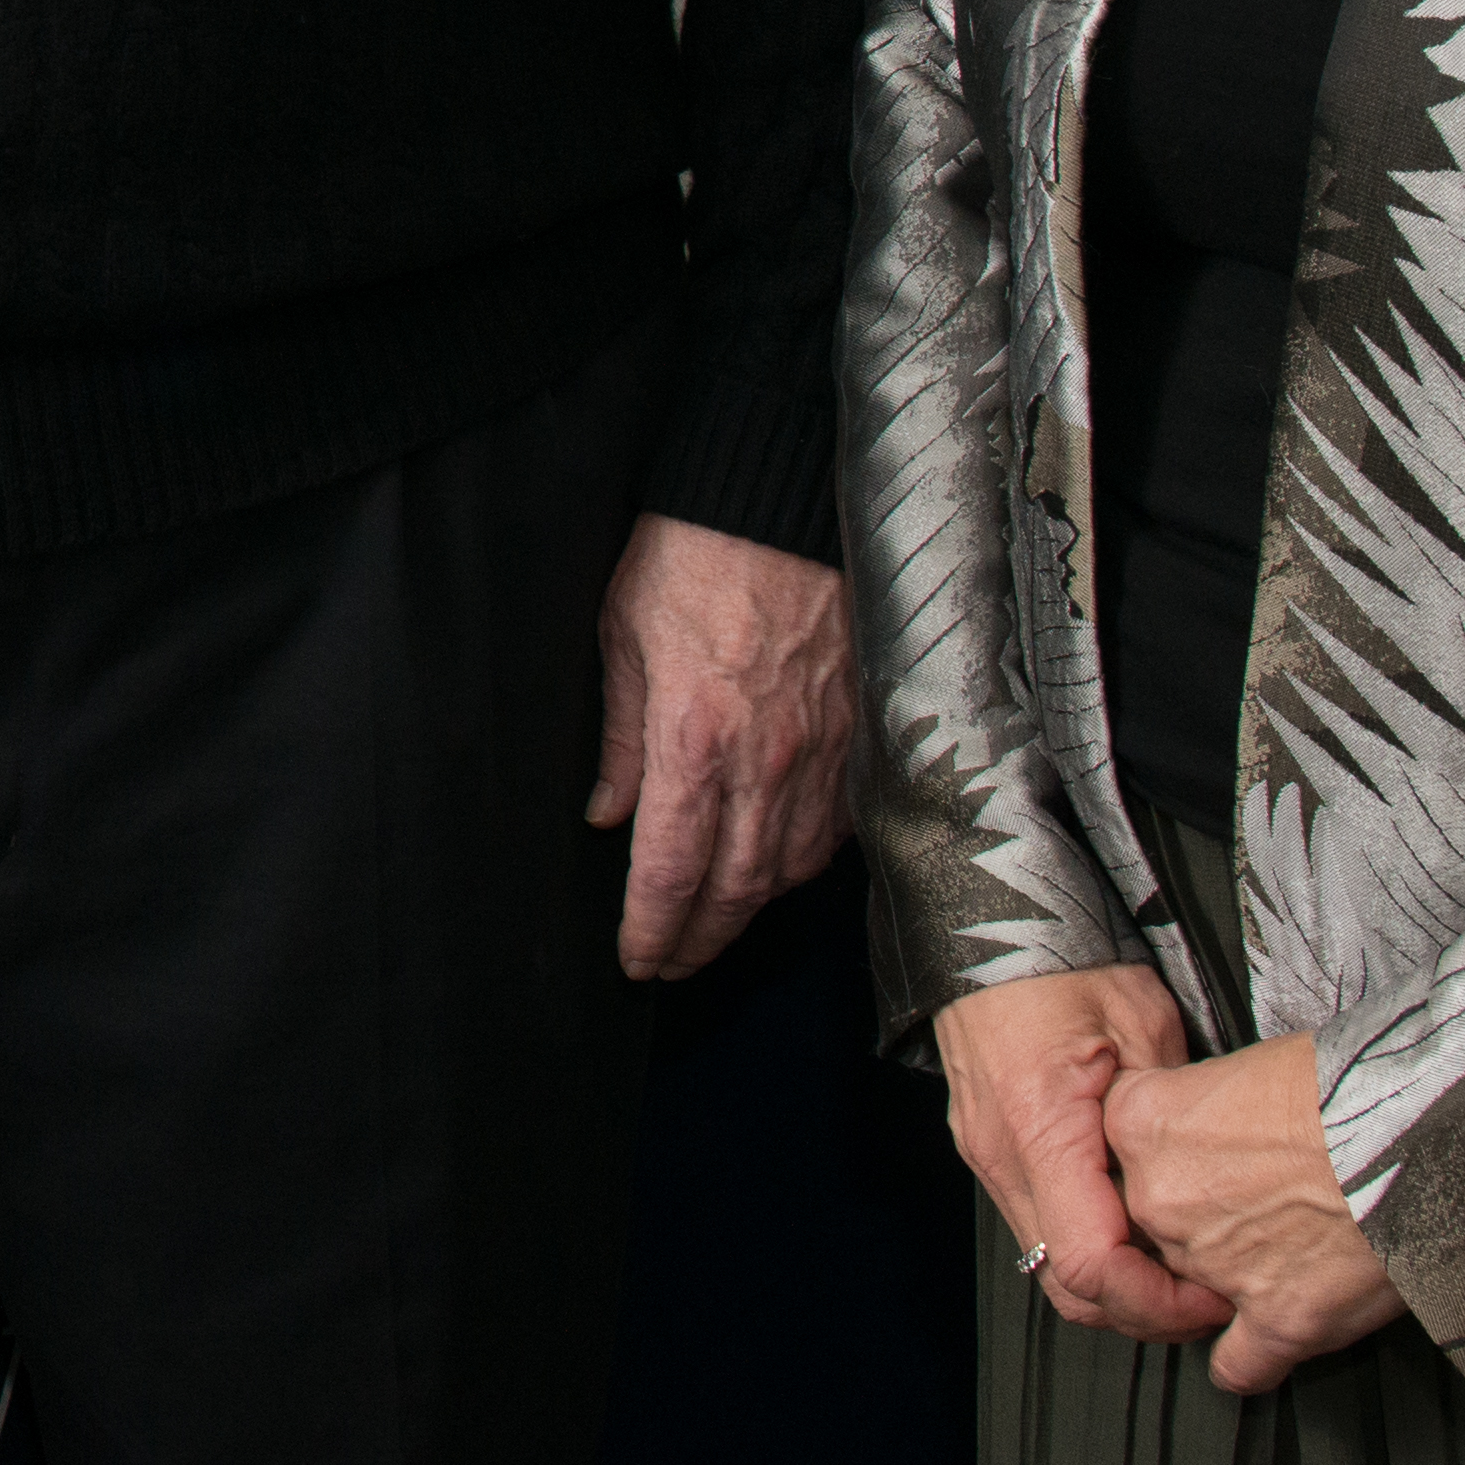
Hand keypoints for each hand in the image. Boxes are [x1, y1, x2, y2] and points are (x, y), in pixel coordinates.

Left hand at [590, 514, 849, 979]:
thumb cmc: (692, 554)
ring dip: (750, 911)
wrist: (778, 500)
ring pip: (789, 869)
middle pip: (735, 891)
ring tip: (716, 926)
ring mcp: (819, 753)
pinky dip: (803, 863)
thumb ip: (619, 741)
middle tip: (672, 964)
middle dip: (700, 941)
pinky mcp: (855, 734)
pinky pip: (834, 827)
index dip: (653, 932)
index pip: (670, 873)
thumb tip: (609, 816)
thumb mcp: (621, 638)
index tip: (637, 961)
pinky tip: (777, 868)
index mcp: (692, 742)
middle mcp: (763, 762)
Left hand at [1104, 1038, 1406, 1393]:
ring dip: (1232, 1278)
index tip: (1194, 1156)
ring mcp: (1212, 1267)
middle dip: (1196, 1219)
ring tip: (1293, 1248)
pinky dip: (1253, 1357)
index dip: (1163, 1157)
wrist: (1424, 1131)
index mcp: (1142, 1123)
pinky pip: (1238, 1365)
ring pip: (1193, 1291)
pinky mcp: (1276, 1321)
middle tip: (1254, 1199)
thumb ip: (1202, 1105)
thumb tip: (1214, 1130)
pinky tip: (1272, 1336)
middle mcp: (1160, 1199)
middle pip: (1151, 1224)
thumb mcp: (1252, 1064)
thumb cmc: (1349, 1084)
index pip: (1117, 1151)